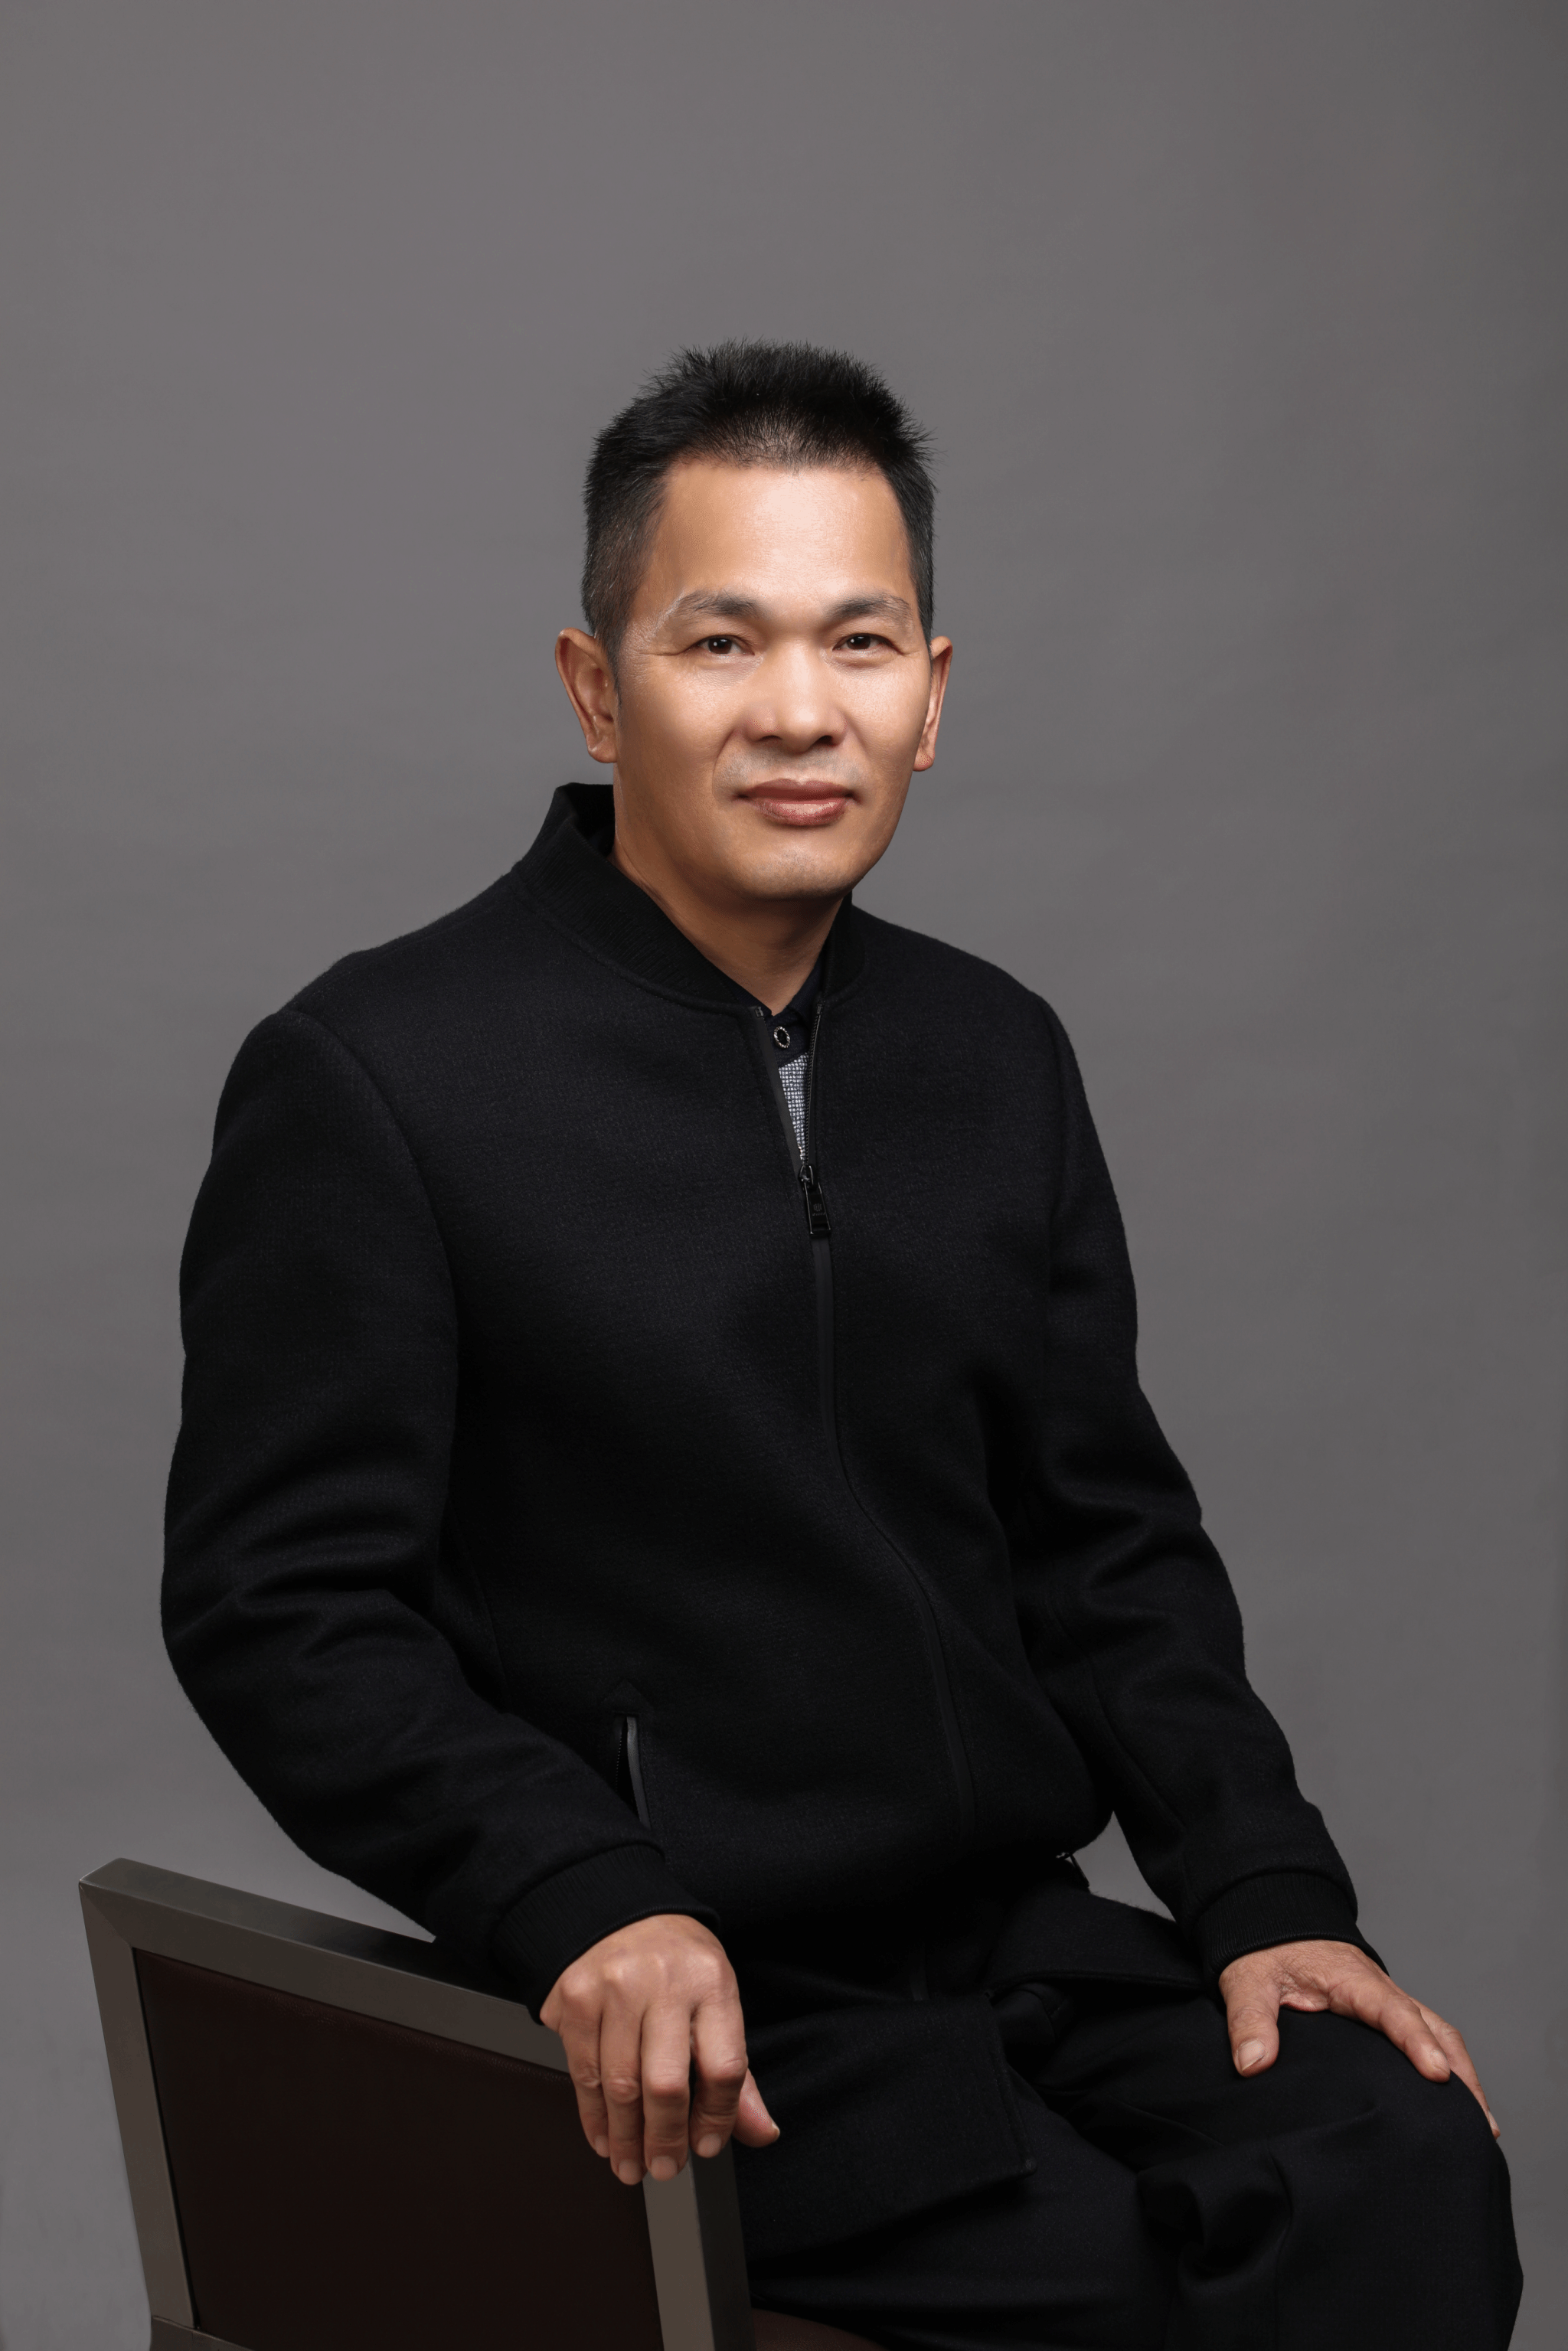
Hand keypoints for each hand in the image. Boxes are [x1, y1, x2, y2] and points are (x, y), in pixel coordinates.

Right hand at [541, 1912, 780, 2184]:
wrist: (617, 1911)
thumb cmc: (677, 1964)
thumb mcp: (718, 2000)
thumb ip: (738, 2073)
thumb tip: (762, 2132)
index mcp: (711, 1982)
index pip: (724, 2067)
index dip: (717, 2119)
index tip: (706, 2146)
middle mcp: (663, 1982)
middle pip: (665, 2083)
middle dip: (664, 2140)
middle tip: (663, 2169)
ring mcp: (614, 1988)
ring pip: (619, 2086)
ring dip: (625, 2138)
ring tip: (631, 2165)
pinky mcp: (575, 1998)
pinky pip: (583, 2072)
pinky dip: (593, 2116)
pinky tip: (604, 2135)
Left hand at [1218, 1938, 1498, 2136]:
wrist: (1272, 1922)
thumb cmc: (1263, 1952)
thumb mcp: (1247, 1980)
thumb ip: (1249, 2019)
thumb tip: (1253, 2063)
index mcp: (1352, 1980)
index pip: (1393, 2011)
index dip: (1416, 2042)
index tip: (1438, 2075)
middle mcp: (1380, 1989)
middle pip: (1434, 2027)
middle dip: (1460, 2073)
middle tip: (1479, 2124)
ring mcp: (1387, 2000)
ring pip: (1439, 2033)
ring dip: (1463, 2073)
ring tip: (1481, 2127)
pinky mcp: (1384, 2012)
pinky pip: (1426, 2034)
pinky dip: (1448, 2063)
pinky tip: (1455, 2103)